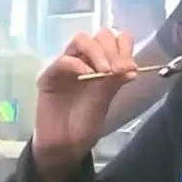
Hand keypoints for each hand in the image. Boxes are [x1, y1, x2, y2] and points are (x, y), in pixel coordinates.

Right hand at [33, 29, 137, 169]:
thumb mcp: (106, 99)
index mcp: (101, 63)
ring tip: (106, 71)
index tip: (130, 66)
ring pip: (81, 40)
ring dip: (97, 52)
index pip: (114, 40)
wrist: (65, 146)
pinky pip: (63, 60)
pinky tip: (88, 76)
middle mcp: (84, 60)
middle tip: (119, 70)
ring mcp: (65, 65)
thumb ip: (116, 81)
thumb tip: (132, 67)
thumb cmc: (85, 123)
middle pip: (99, 35)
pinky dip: (78, 64)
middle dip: (113, 50)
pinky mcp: (49, 75)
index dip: (124, 47)